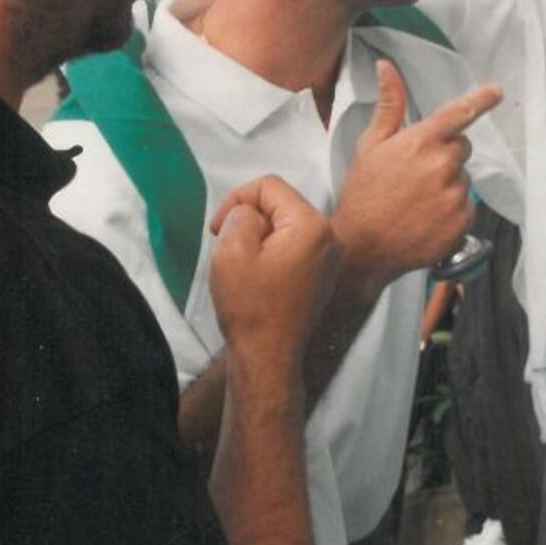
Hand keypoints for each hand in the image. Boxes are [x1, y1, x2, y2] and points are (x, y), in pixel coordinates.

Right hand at [209, 175, 341, 369]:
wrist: (267, 358)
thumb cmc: (250, 308)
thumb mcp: (232, 249)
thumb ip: (241, 214)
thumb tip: (250, 212)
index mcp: (311, 226)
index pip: (269, 186)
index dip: (237, 199)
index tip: (217, 227)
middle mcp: (329, 237)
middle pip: (280, 203)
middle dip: (248, 218)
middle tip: (226, 247)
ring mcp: (329, 257)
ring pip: (284, 224)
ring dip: (258, 236)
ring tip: (242, 264)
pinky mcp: (322, 274)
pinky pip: (292, 245)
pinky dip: (271, 251)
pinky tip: (256, 276)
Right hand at [331, 60, 501, 295]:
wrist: (362, 247)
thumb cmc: (363, 194)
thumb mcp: (369, 146)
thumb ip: (389, 105)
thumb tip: (387, 68)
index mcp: (421, 142)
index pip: (459, 112)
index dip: (481, 99)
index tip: (496, 92)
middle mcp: (442, 166)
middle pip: (462, 148)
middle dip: (445, 154)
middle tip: (416, 172)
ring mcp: (454, 196)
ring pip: (464, 179)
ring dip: (448, 184)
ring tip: (417, 200)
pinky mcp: (461, 222)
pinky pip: (467, 207)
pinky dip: (452, 210)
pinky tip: (426, 217)